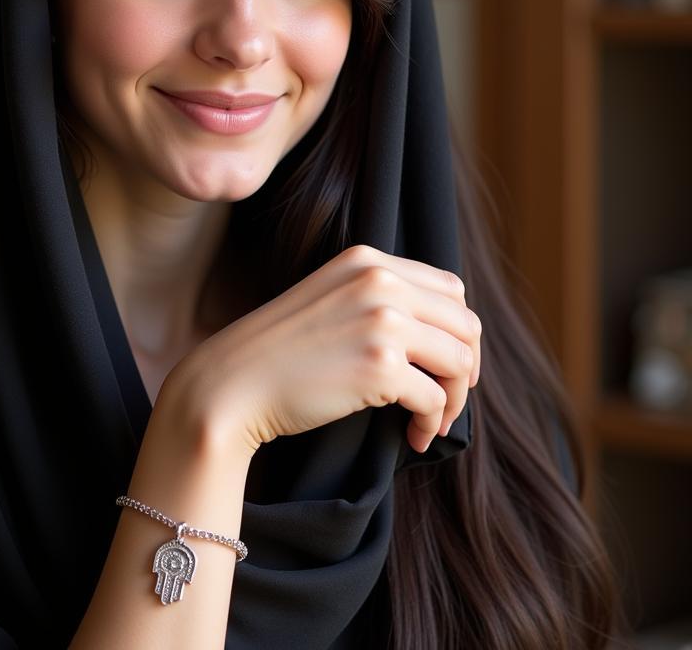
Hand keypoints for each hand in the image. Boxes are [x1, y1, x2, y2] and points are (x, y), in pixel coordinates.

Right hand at [170, 244, 480, 456]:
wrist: (234, 383)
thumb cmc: (280, 352)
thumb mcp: (331, 299)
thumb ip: (377, 297)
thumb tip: (441, 332)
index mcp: (367, 261)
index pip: (449, 289)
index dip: (458, 330)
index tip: (447, 363)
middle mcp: (379, 281)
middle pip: (464, 323)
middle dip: (465, 366)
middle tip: (448, 398)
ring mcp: (382, 321)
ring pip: (459, 361)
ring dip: (454, 400)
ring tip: (430, 422)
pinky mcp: (381, 366)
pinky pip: (435, 399)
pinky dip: (432, 424)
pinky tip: (413, 438)